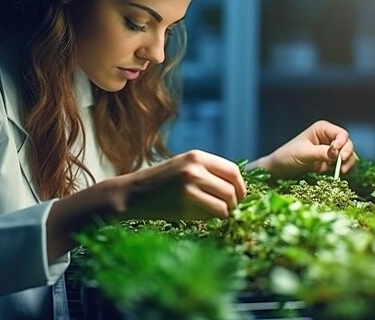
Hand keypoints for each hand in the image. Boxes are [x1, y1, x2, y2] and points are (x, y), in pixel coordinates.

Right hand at [109, 150, 245, 219]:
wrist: (132, 193)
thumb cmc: (159, 182)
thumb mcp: (183, 167)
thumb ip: (207, 173)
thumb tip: (236, 189)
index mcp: (197, 156)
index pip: (233, 171)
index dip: (241, 187)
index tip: (240, 197)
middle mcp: (195, 168)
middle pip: (232, 189)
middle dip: (235, 203)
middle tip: (229, 210)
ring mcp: (190, 185)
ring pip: (226, 204)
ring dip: (225, 212)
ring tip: (216, 214)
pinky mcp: (185, 202)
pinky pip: (212, 213)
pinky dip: (213, 218)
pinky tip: (203, 216)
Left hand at [258, 120, 355, 178]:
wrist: (279, 169)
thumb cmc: (287, 156)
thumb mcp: (303, 154)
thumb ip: (320, 152)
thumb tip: (336, 153)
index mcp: (322, 129)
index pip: (341, 134)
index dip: (342, 144)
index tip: (338, 155)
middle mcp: (328, 137)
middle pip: (347, 144)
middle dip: (347, 155)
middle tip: (341, 167)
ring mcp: (330, 150)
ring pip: (348, 155)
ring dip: (347, 163)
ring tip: (340, 172)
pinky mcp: (329, 161)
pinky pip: (342, 164)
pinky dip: (343, 169)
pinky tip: (337, 174)